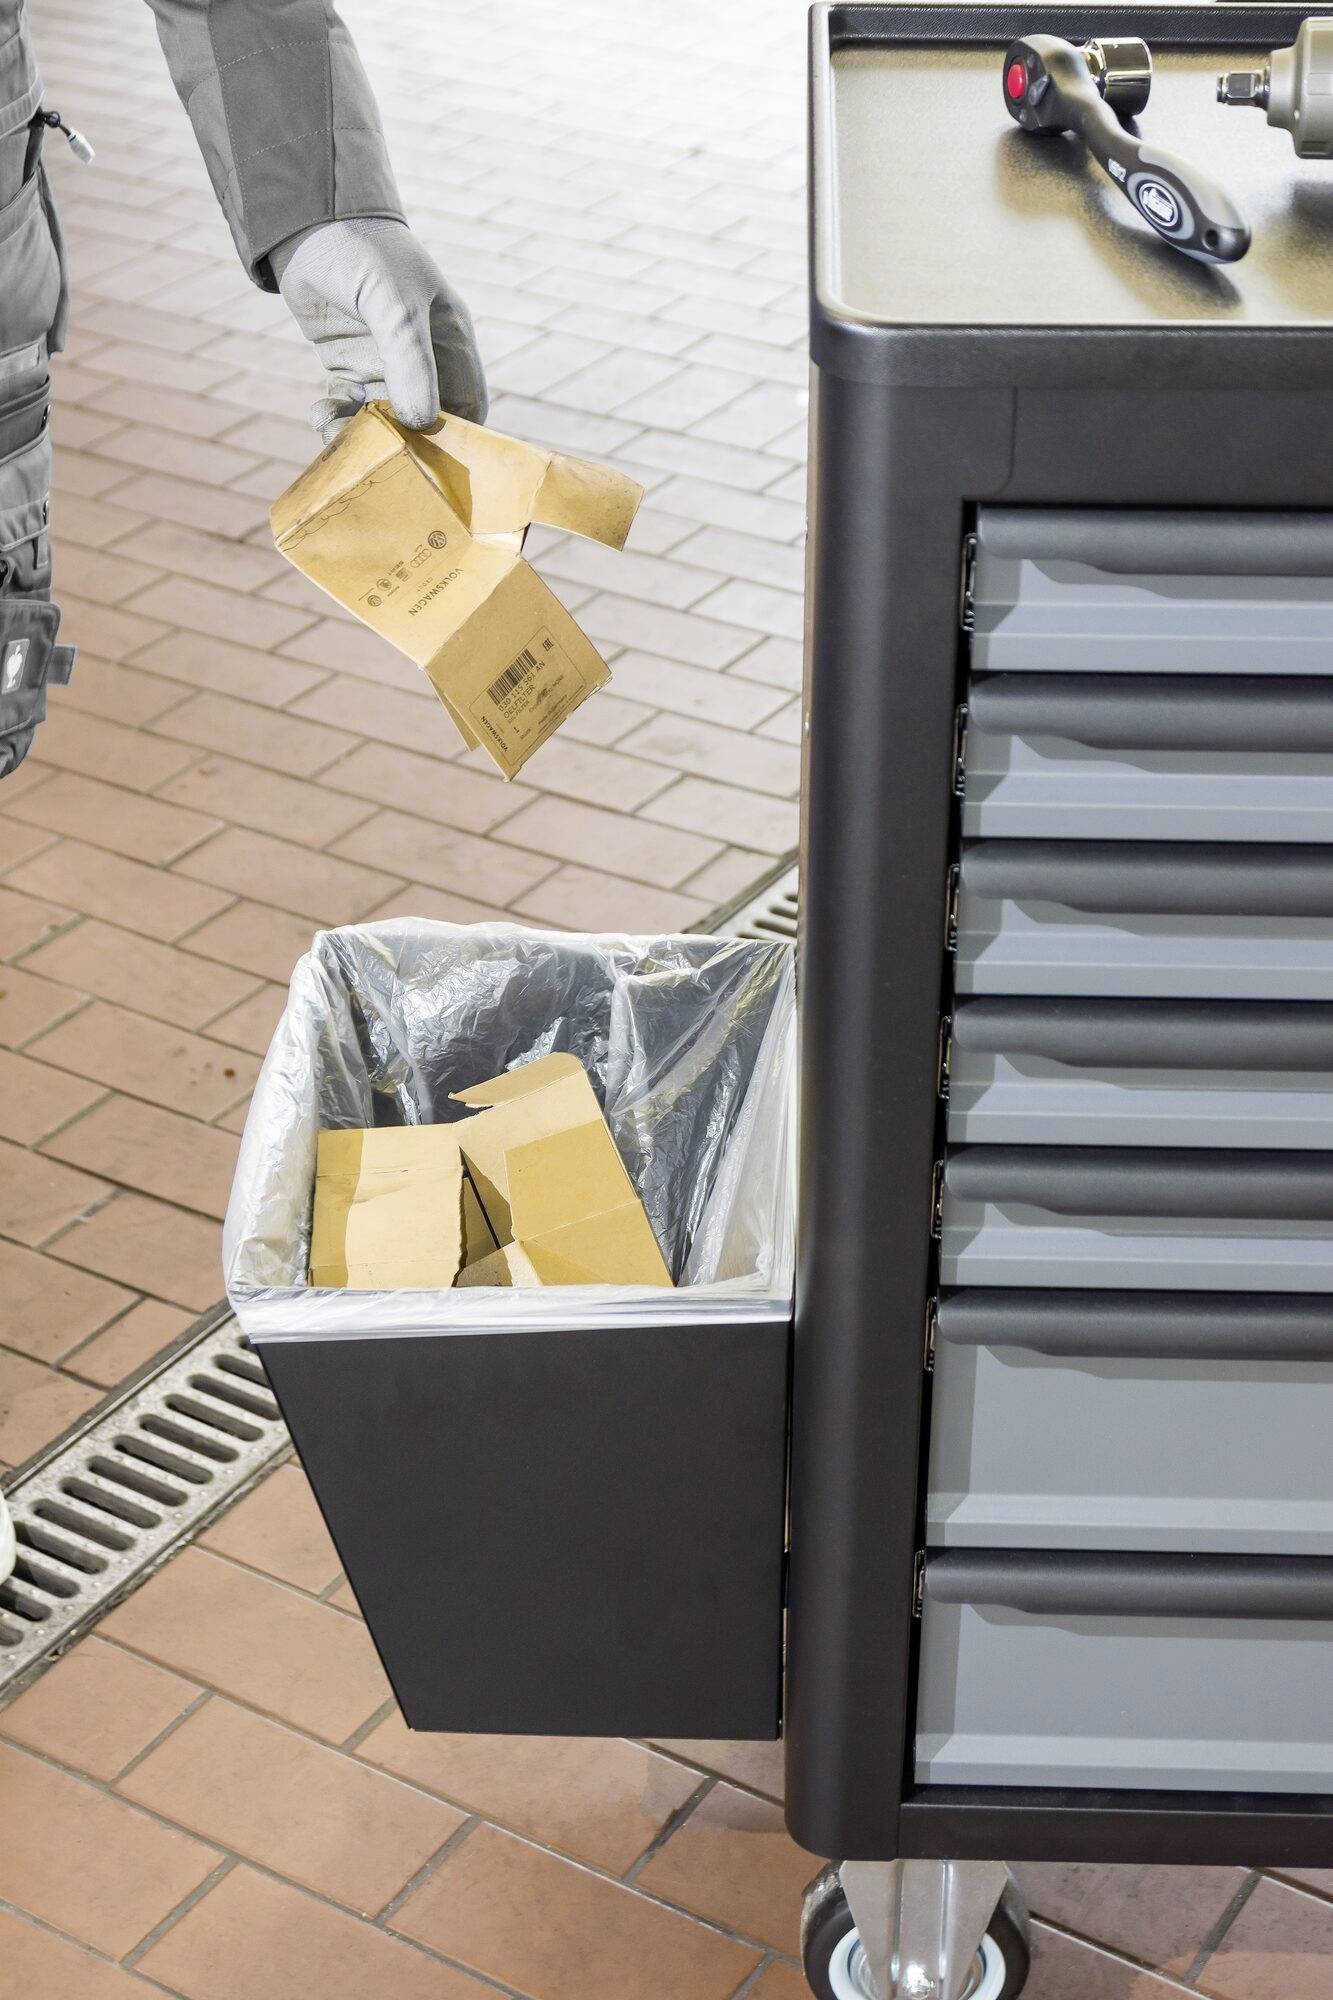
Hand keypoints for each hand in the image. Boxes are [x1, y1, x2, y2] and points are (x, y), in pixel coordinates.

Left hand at [273, 218, 486, 441]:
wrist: (306, 223)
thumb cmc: (363, 253)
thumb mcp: (393, 303)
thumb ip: (409, 361)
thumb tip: (420, 423)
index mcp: (450, 341)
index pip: (468, 406)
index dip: (456, 437)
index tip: (430, 458)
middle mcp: (422, 359)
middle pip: (423, 422)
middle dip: (400, 442)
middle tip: (374, 453)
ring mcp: (385, 364)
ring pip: (383, 421)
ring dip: (360, 433)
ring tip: (334, 429)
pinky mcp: (349, 365)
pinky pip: (350, 408)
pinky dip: (336, 418)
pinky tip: (321, 410)